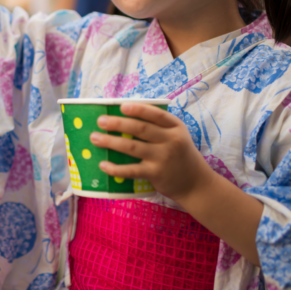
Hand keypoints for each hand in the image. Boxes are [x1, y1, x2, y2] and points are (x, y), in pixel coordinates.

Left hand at [91, 103, 213, 201]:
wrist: (195, 183)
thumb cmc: (179, 154)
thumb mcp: (176, 135)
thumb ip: (157, 126)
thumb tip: (123, 115)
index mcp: (175, 127)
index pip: (156, 114)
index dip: (138, 109)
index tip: (121, 106)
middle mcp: (171, 141)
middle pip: (140, 129)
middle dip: (117, 124)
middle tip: (100, 121)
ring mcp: (163, 158)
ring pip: (132, 147)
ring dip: (110, 142)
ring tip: (94, 138)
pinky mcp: (155, 174)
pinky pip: (131, 170)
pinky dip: (116, 168)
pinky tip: (103, 164)